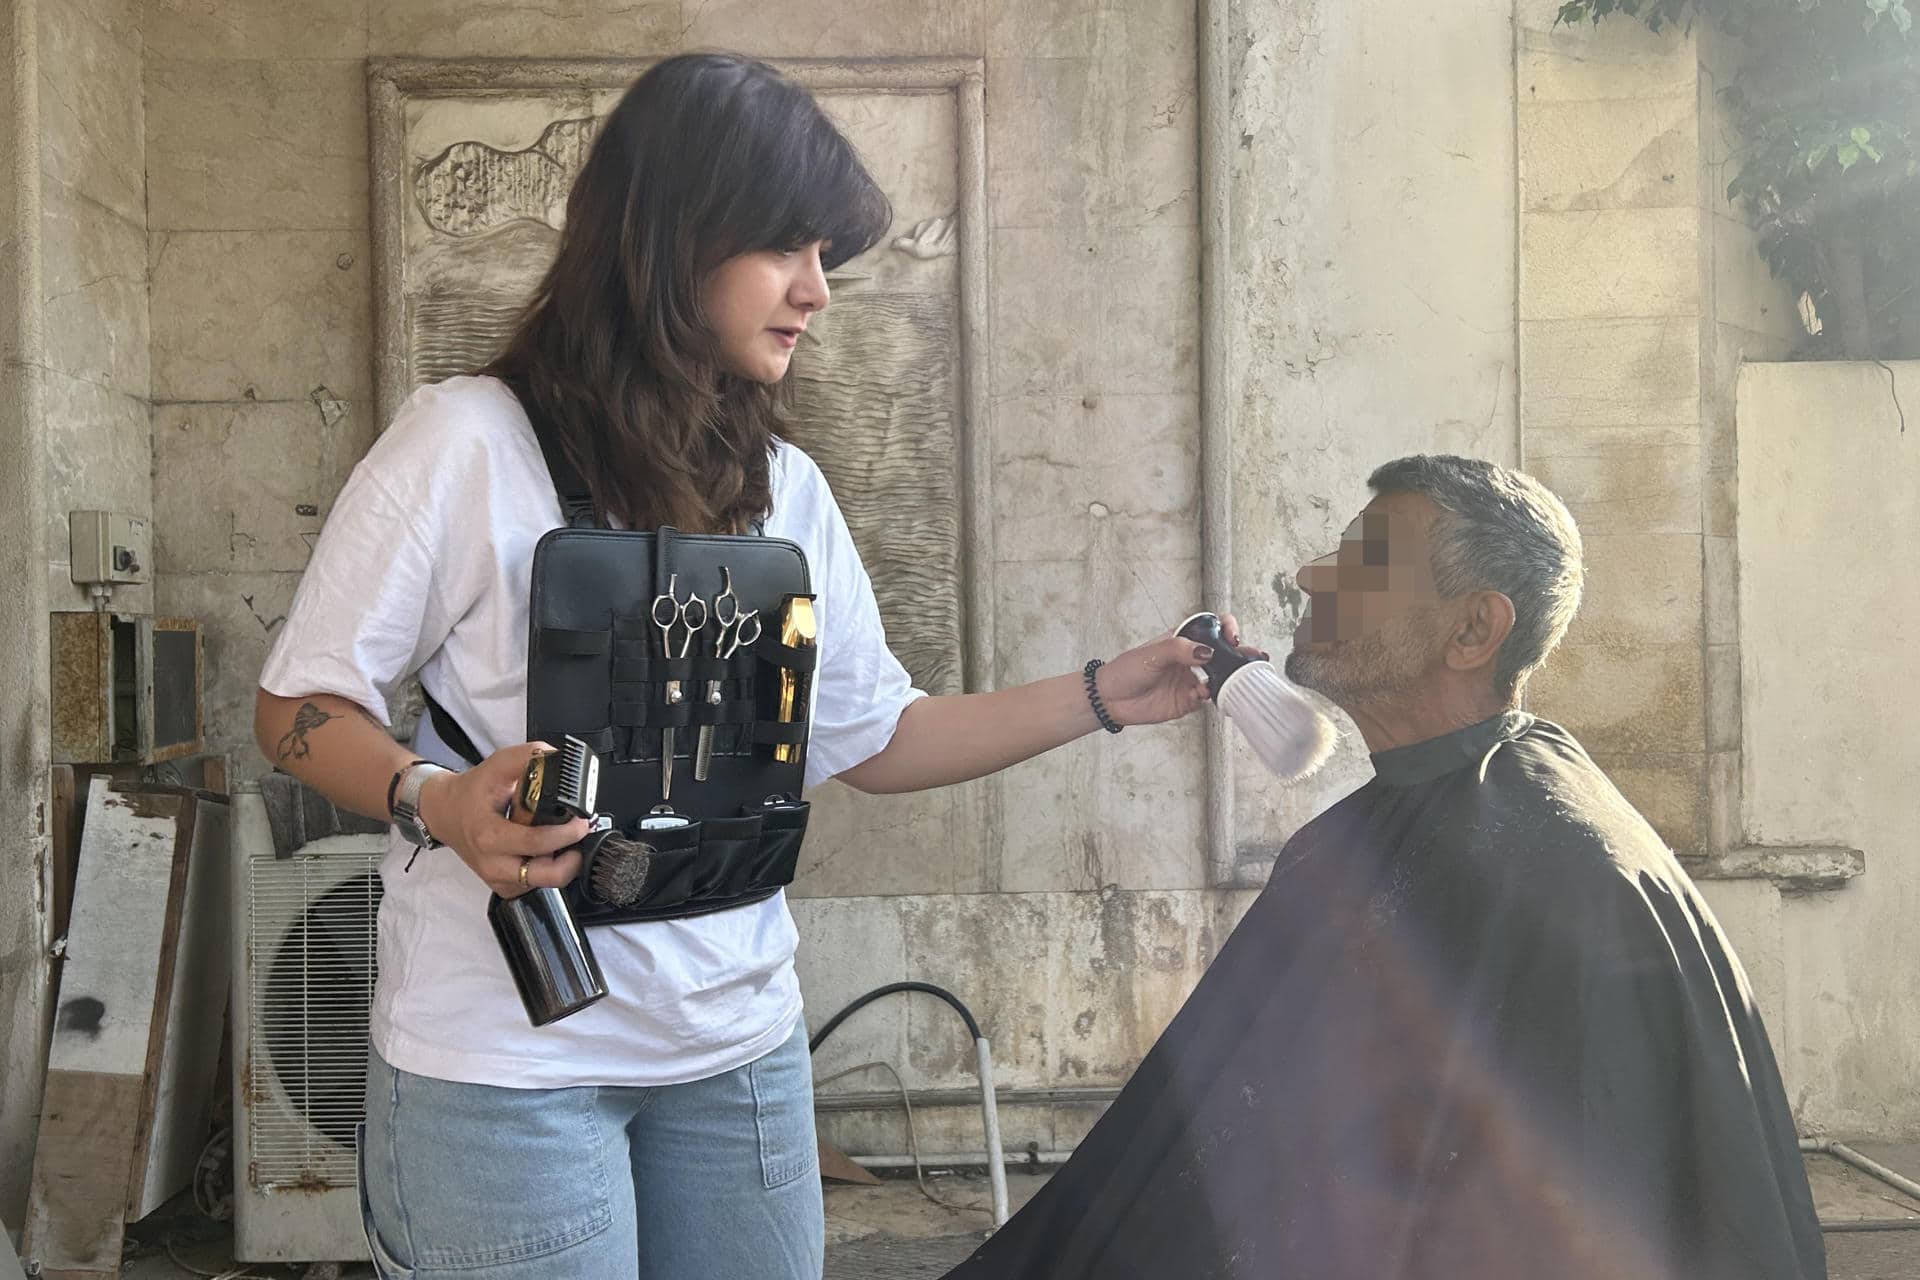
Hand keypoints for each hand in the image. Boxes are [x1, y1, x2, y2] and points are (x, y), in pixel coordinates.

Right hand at [417, 742, 589, 896]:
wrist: (444, 813)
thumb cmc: (470, 792)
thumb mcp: (498, 765)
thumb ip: (529, 756)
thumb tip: (558, 757)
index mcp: (490, 835)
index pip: (537, 842)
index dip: (567, 833)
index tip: (581, 822)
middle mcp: (493, 863)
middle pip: (547, 875)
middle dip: (572, 858)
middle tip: (577, 837)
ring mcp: (498, 878)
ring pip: (545, 883)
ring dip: (561, 863)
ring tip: (560, 840)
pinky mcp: (503, 886)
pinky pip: (536, 885)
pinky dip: (547, 869)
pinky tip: (545, 850)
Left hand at [1095, 614, 1265, 727]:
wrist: (1110, 699)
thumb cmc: (1127, 669)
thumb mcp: (1153, 652)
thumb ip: (1181, 649)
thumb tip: (1208, 652)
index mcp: (1184, 640)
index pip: (1213, 628)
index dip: (1227, 628)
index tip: (1232, 636)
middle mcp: (1191, 659)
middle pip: (1223, 654)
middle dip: (1240, 655)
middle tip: (1252, 658)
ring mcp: (1191, 681)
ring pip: (1220, 678)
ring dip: (1230, 677)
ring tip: (1236, 678)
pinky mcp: (1187, 701)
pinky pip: (1208, 699)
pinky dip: (1211, 697)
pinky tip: (1204, 694)